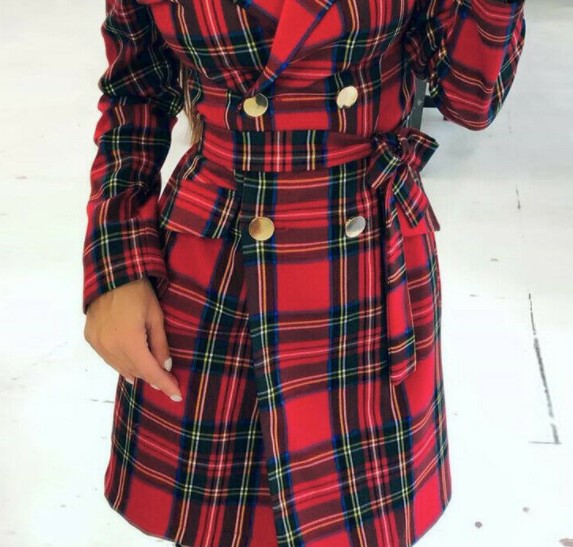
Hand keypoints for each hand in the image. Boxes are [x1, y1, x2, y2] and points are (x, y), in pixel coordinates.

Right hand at [84, 276, 182, 401]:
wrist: (111, 276)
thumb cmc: (139, 293)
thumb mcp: (156, 317)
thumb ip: (160, 345)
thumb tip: (166, 367)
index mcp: (129, 342)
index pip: (150, 371)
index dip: (165, 384)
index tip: (177, 395)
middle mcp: (110, 347)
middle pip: (136, 371)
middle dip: (153, 378)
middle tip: (168, 382)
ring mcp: (98, 344)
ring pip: (121, 368)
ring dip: (137, 373)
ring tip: (152, 378)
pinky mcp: (90, 338)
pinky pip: (109, 359)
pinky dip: (122, 364)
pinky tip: (130, 368)